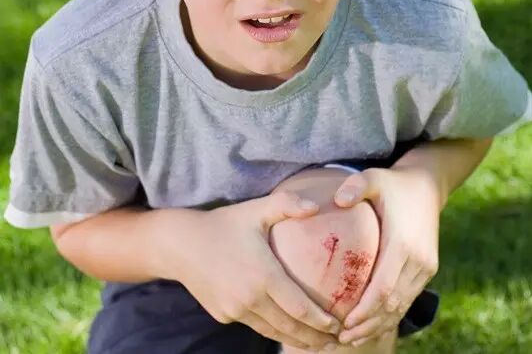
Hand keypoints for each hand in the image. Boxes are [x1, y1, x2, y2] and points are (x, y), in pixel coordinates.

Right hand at [162, 192, 341, 349]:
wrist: (180, 244)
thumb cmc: (223, 223)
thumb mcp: (255, 209)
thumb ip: (287, 204)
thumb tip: (316, 206)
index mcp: (262, 275)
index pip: (299, 307)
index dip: (321, 321)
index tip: (338, 326)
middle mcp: (249, 299)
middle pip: (288, 327)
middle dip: (315, 338)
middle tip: (337, 341)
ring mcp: (234, 310)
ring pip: (271, 331)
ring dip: (296, 340)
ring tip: (317, 344)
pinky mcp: (223, 315)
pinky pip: (253, 324)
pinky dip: (272, 330)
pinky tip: (285, 329)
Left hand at [332, 167, 439, 346]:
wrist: (426, 186)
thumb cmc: (392, 184)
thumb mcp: (373, 177)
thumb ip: (356, 186)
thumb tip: (338, 199)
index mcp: (403, 243)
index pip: (384, 288)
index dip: (365, 310)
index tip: (344, 324)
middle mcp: (418, 260)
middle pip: (393, 304)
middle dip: (368, 325)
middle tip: (342, 339)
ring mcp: (425, 267)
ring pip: (402, 306)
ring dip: (378, 324)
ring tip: (352, 338)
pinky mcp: (427, 268)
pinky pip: (407, 298)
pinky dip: (389, 314)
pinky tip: (371, 322)